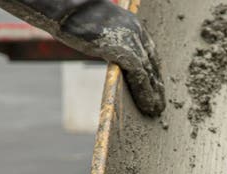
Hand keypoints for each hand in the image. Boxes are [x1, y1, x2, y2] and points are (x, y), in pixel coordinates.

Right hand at [0, 1, 164, 116]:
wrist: (67, 8)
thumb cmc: (73, 14)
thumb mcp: (99, 25)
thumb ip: (109, 37)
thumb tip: (105, 46)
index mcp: (132, 24)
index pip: (149, 51)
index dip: (153, 69)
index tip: (156, 83)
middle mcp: (137, 32)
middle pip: (153, 64)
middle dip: (157, 84)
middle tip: (160, 102)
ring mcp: (134, 43)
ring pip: (150, 74)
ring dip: (155, 95)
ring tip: (156, 111)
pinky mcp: (127, 54)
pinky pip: (142, 80)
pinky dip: (146, 95)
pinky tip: (148, 107)